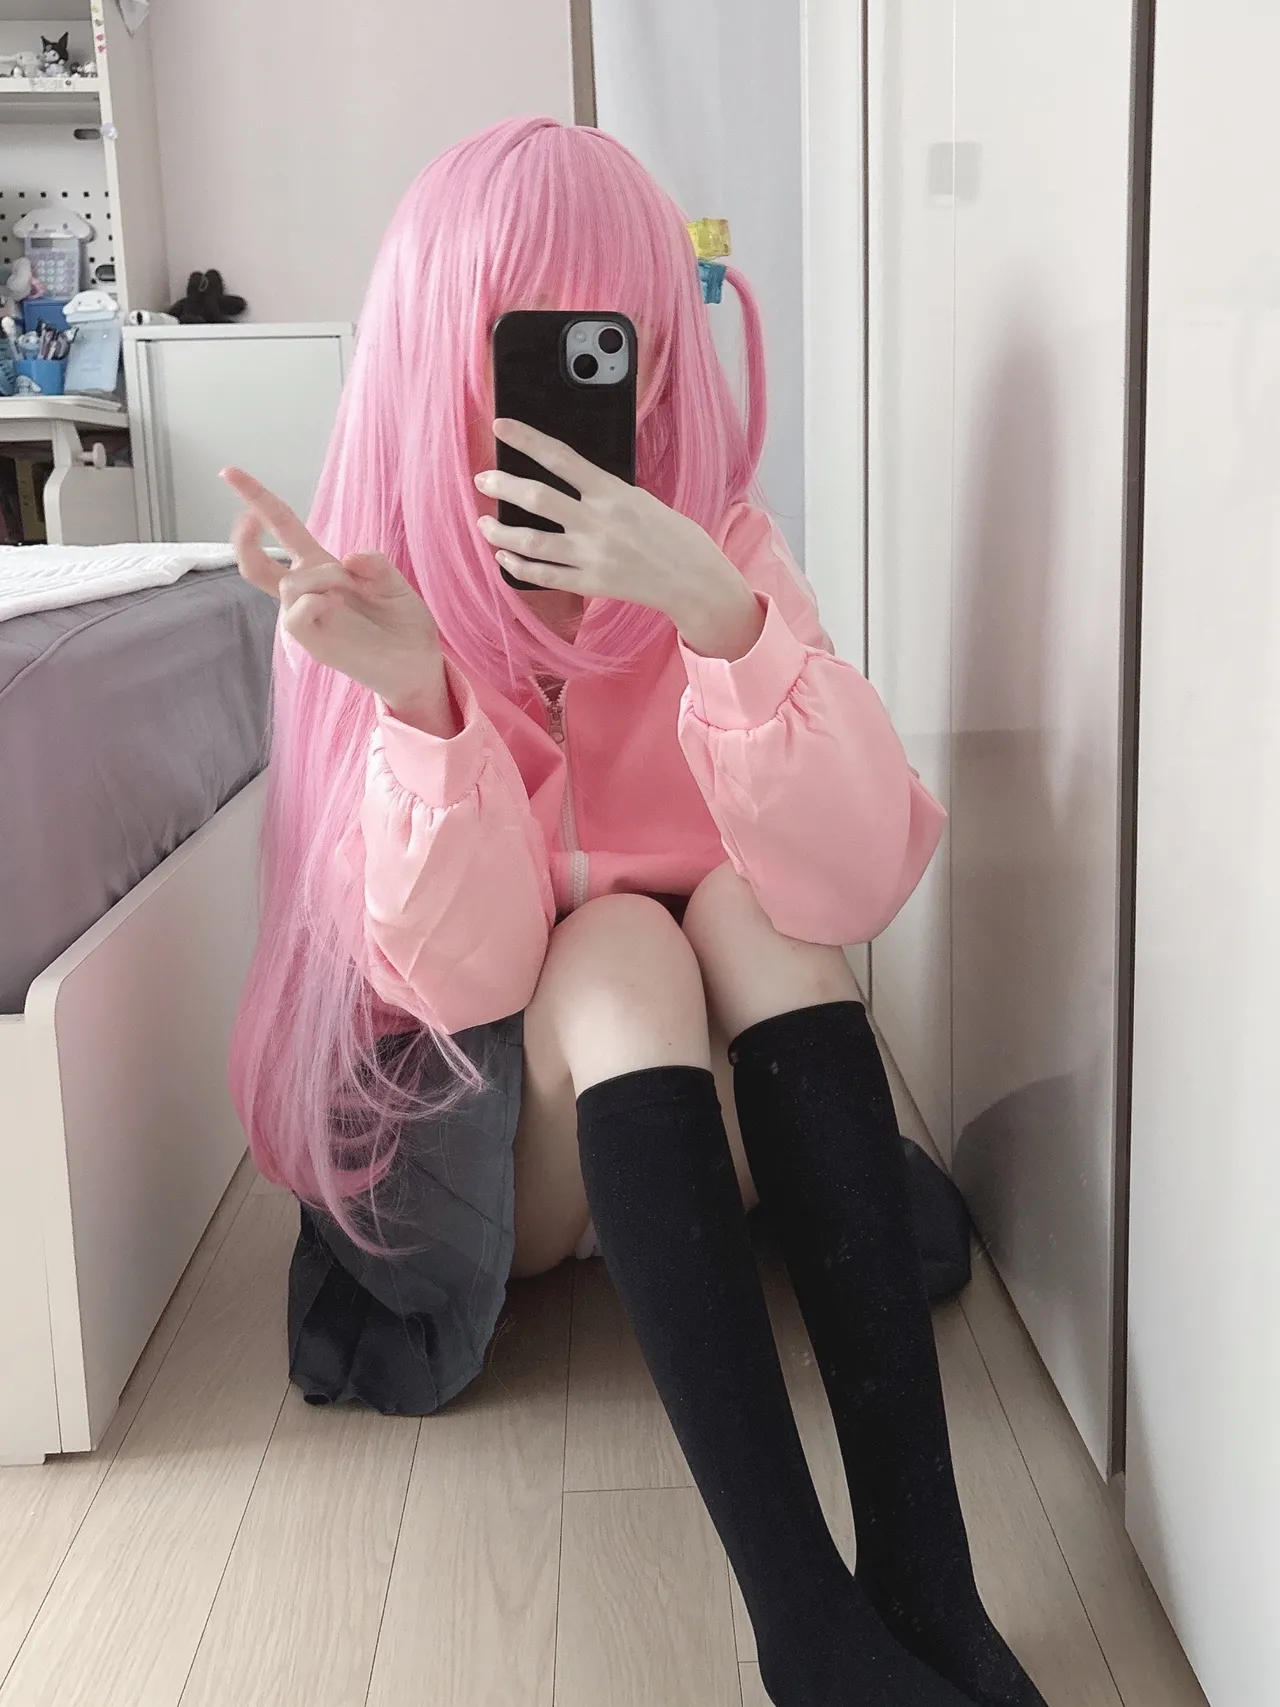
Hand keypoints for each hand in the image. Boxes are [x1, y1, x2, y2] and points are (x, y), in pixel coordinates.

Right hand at [222, 468, 454, 731]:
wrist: (418, 665)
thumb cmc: (404, 624)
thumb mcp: (394, 583)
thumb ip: (374, 563)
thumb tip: (348, 558)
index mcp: (325, 569)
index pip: (283, 528)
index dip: (257, 500)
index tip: (227, 472)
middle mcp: (309, 591)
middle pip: (255, 562)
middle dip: (244, 537)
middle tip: (245, 518)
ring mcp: (307, 618)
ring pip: (291, 583)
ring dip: (321, 577)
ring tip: (349, 592)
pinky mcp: (312, 641)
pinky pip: (296, 612)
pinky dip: (314, 599)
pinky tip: (335, 603)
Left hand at [475, 420, 765, 660]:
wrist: (695, 580)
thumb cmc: (672, 534)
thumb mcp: (640, 499)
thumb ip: (604, 491)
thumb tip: (568, 481)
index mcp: (613, 493)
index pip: (560, 457)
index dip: (526, 439)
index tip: (501, 427)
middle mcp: (598, 523)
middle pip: (536, 498)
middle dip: (502, 486)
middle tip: (483, 480)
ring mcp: (592, 556)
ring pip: (530, 542)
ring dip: (500, 532)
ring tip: (484, 524)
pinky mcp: (591, 584)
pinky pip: (543, 575)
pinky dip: (518, 566)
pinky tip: (505, 557)